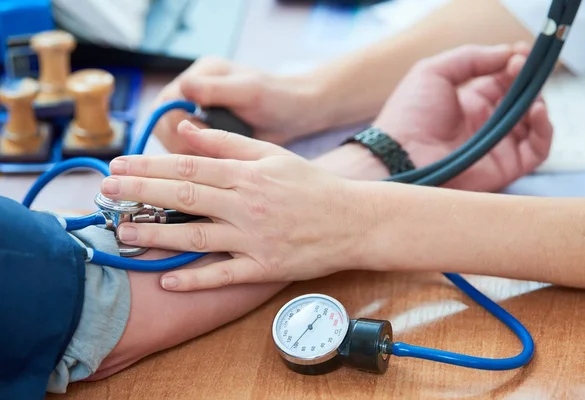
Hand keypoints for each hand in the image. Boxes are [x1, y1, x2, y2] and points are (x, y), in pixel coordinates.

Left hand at [101, 123, 370, 289]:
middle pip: (185, 198)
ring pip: (197, 237)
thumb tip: (188, 131)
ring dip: (157, 236)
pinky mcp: (265, 267)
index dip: (150, 167)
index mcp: (248, 175)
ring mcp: (255, 239)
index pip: (189, 168)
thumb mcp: (273, 154)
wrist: (354, 220)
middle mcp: (247, 205)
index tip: (119, 166)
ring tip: (124, 233)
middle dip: (140, 194)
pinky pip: (224, 275)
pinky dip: (195, 279)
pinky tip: (167, 279)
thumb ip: (228, 143)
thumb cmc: (312, 185)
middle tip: (106, 192)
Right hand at [151, 57, 320, 153]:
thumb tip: (184, 89)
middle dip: (179, 144)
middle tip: (203, 156)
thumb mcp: (248, 91)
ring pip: (174, 141)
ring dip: (188, 156)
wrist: (298, 114)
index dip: (174, 124)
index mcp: (201, 76)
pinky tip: (217, 166)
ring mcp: (200, 116)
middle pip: (164, 124)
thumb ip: (215, 89)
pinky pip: (189, 152)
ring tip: (214, 161)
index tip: (193, 138)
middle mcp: (194, 95)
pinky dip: (198, 162)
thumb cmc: (278, 97)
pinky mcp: (208, 136)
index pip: (166, 102)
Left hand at [373, 43, 552, 191]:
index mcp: (468, 102)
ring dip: (538, 101)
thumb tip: (509, 53)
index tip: (520, 53)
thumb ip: (471, 58)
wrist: (401, 157)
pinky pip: (538, 149)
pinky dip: (545, 129)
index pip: (502, 80)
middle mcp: (484, 123)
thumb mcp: (433, 72)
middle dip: (527, 80)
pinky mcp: (505, 167)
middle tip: (522, 67)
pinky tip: (535, 110)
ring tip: (528, 91)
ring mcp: (496, 145)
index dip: (514, 65)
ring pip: (533, 122)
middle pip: (520, 99)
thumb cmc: (409, 114)